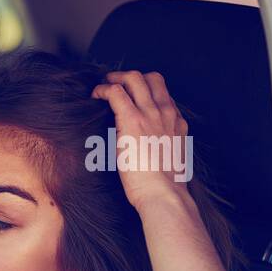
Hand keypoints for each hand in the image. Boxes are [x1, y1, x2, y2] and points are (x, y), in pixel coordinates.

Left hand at [91, 69, 192, 210]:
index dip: (145, 90)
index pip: (163, 93)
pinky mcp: (132, 120)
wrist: (164, 193)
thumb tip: (146, 148)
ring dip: (115, 78)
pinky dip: (103, 89)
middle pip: (151, 78)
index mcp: (176, 122)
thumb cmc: (164, 186)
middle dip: (129, 77)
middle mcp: (166, 113)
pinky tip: (95, 96)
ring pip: (134, 78)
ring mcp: (150, 114)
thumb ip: (162, 146)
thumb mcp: (170, 160)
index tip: (130, 97)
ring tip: (102, 87)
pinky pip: (116, 92)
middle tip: (113, 84)